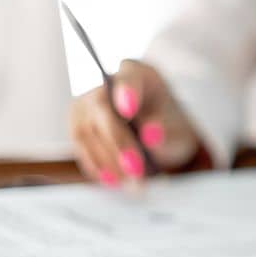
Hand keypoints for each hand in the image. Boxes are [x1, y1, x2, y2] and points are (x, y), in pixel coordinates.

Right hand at [69, 60, 201, 185]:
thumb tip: (151, 136)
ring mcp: (87, 104)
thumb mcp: (177, 131)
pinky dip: (97, 166)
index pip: (128, 78)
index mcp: (138, 74)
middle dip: (119, 143)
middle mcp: (107, 84)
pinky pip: (81, 147)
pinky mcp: (77, 125)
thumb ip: (166, 132)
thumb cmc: (168, 127)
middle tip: (137, 170)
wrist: (156, 136)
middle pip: (103, 110)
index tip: (129, 109)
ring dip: (108, 161)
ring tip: (133, 183)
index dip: (127, 92)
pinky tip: (115, 181)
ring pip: (87, 132)